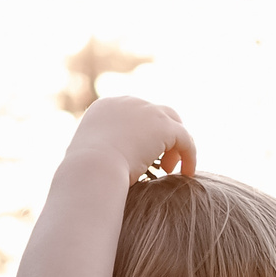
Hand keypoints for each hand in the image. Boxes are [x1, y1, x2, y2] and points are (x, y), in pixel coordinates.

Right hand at [65, 95, 195, 182]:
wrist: (92, 169)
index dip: (144, 134)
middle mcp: (127, 102)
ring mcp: (146, 110)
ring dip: (175, 147)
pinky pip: (185, 139)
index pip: (134, 114)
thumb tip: (108, 158)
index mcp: (106, 107)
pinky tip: (187, 174)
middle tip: (162, 164)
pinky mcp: (163, 126)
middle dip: (162, 137)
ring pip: (173, 124)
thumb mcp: (88, 157)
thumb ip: (101, 151)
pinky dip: (189, 156)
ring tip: (169, 170)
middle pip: (157, 114)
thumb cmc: (86, 172)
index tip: (145, 156)